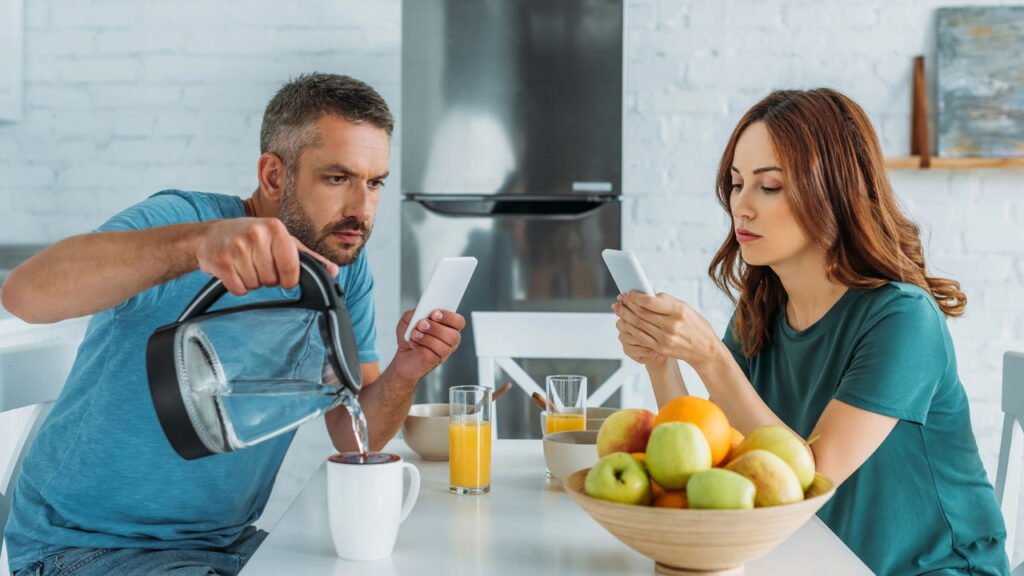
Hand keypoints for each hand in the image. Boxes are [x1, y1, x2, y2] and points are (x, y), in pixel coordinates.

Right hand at [195, 218, 338, 294]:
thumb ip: (308, 257)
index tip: (283, 274)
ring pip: (256, 285)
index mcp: (275, 228)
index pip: (292, 267)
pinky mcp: (221, 262)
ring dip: (252, 281)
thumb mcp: (281, 240)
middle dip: (267, 278)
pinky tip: (234, 271)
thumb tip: (333, 271)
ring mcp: (237, 247)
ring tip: (245, 265)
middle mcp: (256, 234)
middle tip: (257, 264)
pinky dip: (238, 286)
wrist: (210, 235)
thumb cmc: (250, 237)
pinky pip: (239, 289)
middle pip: (273, 279)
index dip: (289, 278)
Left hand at [392, 309, 465, 380]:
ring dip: (426, 338)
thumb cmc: (410, 336)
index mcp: (448, 326)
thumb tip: (420, 311)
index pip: (459, 322)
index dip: (449, 317)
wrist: (401, 355)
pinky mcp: (433, 361)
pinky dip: (419, 347)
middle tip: (422, 323)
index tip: (435, 313)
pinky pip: (431, 355)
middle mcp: (449, 341)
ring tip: (414, 334)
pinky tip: (413, 343)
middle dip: (436, 328)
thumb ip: (415, 313)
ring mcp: (443, 353)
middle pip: (454, 336)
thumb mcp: (408, 319)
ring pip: (443, 347)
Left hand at [612, 291, 722, 370]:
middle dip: (627, 305)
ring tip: (618, 309)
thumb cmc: (696, 326)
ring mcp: (665, 338)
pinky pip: (641, 337)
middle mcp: (671, 325)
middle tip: (619, 300)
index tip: (628, 293)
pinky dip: (630, 329)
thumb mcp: (686, 308)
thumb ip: (666, 301)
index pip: (650, 301)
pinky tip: (625, 323)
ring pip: (638, 325)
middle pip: (641, 313)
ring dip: (625, 316)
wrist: (705, 351)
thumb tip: (646, 294)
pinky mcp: (661, 348)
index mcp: (678, 311)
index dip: (635, 296)